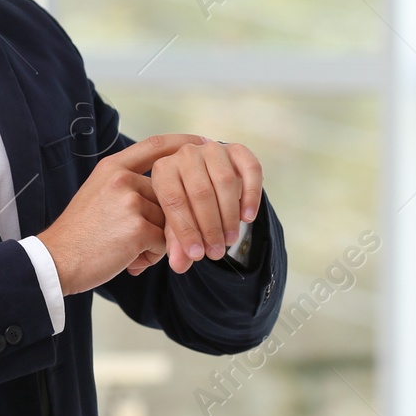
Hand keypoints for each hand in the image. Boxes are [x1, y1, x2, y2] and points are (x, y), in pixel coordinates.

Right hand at [36, 134, 204, 295]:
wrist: (57, 259)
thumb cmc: (81, 233)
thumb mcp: (100, 194)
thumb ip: (130, 188)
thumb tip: (168, 198)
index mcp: (113, 166)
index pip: (156, 145)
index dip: (183, 143)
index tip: (201, 143)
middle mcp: (122, 178)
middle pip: (170, 195)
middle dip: (162, 222)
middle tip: (131, 240)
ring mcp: (130, 201)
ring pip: (169, 222)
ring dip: (156, 242)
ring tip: (126, 250)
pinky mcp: (137, 228)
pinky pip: (165, 243)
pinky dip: (151, 256)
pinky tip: (127, 259)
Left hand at [147, 136, 262, 274]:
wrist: (206, 180)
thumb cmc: (186, 205)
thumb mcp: (177, 222)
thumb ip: (176, 242)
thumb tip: (179, 266)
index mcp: (163, 169)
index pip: (173, 201)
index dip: (185, 230)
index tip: (197, 255)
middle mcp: (185, 153)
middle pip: (200, 192)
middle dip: (209, 227)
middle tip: (215, 253)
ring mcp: (212, 149)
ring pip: (224, 181)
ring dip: (229, 215)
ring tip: (229, 240)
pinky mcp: (237, 149)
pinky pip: (250, 170)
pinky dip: (251, 195)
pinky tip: (248, 218)